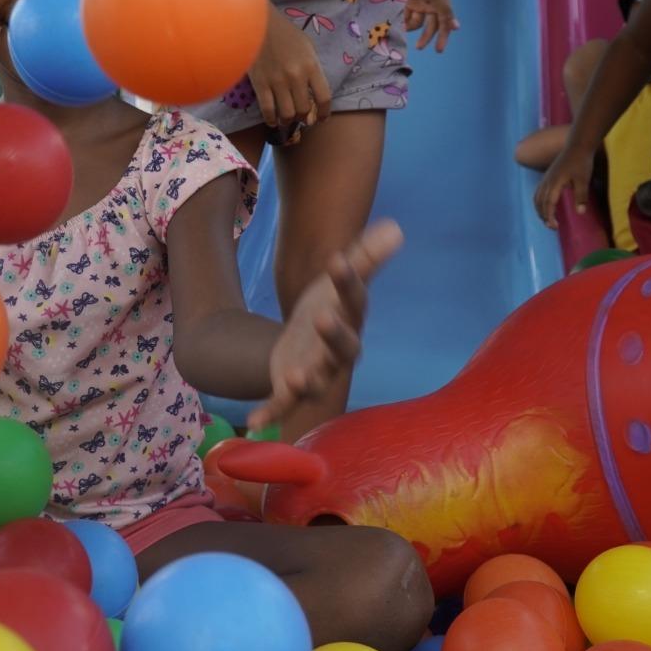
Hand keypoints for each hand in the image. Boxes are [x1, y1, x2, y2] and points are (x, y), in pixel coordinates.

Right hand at [248, 6, 330, 130]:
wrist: (258, 23)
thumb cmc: (285, 33)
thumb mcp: (307, 47)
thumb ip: (312, 69)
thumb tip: (313, 93)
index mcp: (311, 66)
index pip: (324, 97)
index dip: (325, 113)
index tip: (322, 119)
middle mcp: (296, 76)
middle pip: (304, 109)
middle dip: (304, 118)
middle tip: (301, 118)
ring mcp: (277, 81)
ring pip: (286, 114)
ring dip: (288, 121)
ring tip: (286, 120)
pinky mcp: (260, 84)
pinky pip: (267, 110)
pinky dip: (270, 120)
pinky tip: (272, 121)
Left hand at [248, 220, 403, 430]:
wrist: (303, 347)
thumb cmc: (329, 309)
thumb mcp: (340, 282)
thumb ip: (365, 257)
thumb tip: (395, 228)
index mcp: (350, 320)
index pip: (354, 300)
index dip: (348, 281)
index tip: (336, 259)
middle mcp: (337, 352)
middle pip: (343, 347)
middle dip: (335, 335)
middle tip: (322, 317)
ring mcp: (316, 373)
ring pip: (317, 381)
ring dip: (307, 380)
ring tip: (295, 376)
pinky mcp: (290, 390)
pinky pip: (282, 405)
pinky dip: (271, 413)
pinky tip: (255, 422)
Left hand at [404, 0, 458, 52]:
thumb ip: (446, 13)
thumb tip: (457, 27)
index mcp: (442, 1)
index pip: (444, 24)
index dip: (442, 37)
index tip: (439, 51)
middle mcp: (431, 3)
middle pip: (430, 26)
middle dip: (425, 36)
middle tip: (418, 47)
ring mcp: (418, 1)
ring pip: (416, 22)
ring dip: (411, 26)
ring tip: (403, 26)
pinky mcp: (405, 0)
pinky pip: (405, 15)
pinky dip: (403, 20)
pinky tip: (398, 22)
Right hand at [534, 145, 593, 228]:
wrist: (577, 146)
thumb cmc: (582, 162)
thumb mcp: (584, 180)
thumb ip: (581, 196)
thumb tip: (580, 213)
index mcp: (554, 183)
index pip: (548, 204)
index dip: (550, 216)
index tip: (555, 227)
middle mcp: (547, 181)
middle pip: (540, 202)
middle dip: (543, 215)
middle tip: (552, 226)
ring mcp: (546, 178)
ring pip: (537, 197)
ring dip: (539, 209)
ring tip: (546, 218)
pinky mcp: (548, 176)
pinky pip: (539, 191)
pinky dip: (539, 201)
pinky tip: (545, 205)